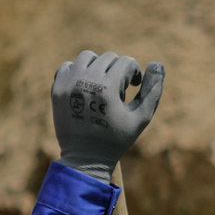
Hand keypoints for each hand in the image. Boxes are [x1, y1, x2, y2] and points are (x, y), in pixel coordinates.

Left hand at [51, 50, 164, 184]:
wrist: (85, 158)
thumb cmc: (117, 139)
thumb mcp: (141, 117)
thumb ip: (153, 89)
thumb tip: (157, 63)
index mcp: (108, 87)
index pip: (126, 62)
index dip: (134, 73)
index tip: (134, 86)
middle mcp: (87, 80)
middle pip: (108, 58)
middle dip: (118, 70)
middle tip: (118, 91)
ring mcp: (69, 83)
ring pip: (87, 56)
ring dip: (98, 65)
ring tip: (102, 84)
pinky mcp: (57, 88)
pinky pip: (68, 66)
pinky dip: (78, 71)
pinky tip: (85, 87)